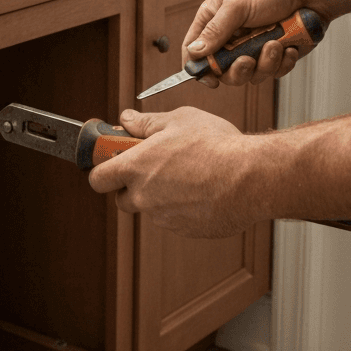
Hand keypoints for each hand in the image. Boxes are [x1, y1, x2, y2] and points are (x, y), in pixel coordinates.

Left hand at [88, 107, 256, 237]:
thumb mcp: (178, 120)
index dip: (101, 171)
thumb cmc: (216, 145)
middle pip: (123, 199)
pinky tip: (203, 190)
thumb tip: (126, 119)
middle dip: (132, 186)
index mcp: (136, 168)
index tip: (110, 163)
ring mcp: (165, 218)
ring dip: (161, 196)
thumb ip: (146, 122)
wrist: (252, 178)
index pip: (98, 179)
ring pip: (152, 209)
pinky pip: (175, 219)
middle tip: (153, 168)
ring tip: (189, 174)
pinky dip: (182, 208)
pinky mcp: (187, 231)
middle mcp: (145, 197)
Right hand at [182, 0, 311, 87]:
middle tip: (248, 60)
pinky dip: (282, 62)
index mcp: (214, 19)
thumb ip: (215, 30)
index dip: (198, 67)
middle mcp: (230, 36)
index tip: (210, 80)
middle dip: (237, 70)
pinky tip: (288, 46)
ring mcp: (252, 47)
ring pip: (249, 74)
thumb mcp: (237, 6)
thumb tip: (194, 52)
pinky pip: (272, 72)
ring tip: (275, 44)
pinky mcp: (274, 56)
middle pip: (221, 69)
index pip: (193, 48)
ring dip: (265, 63)